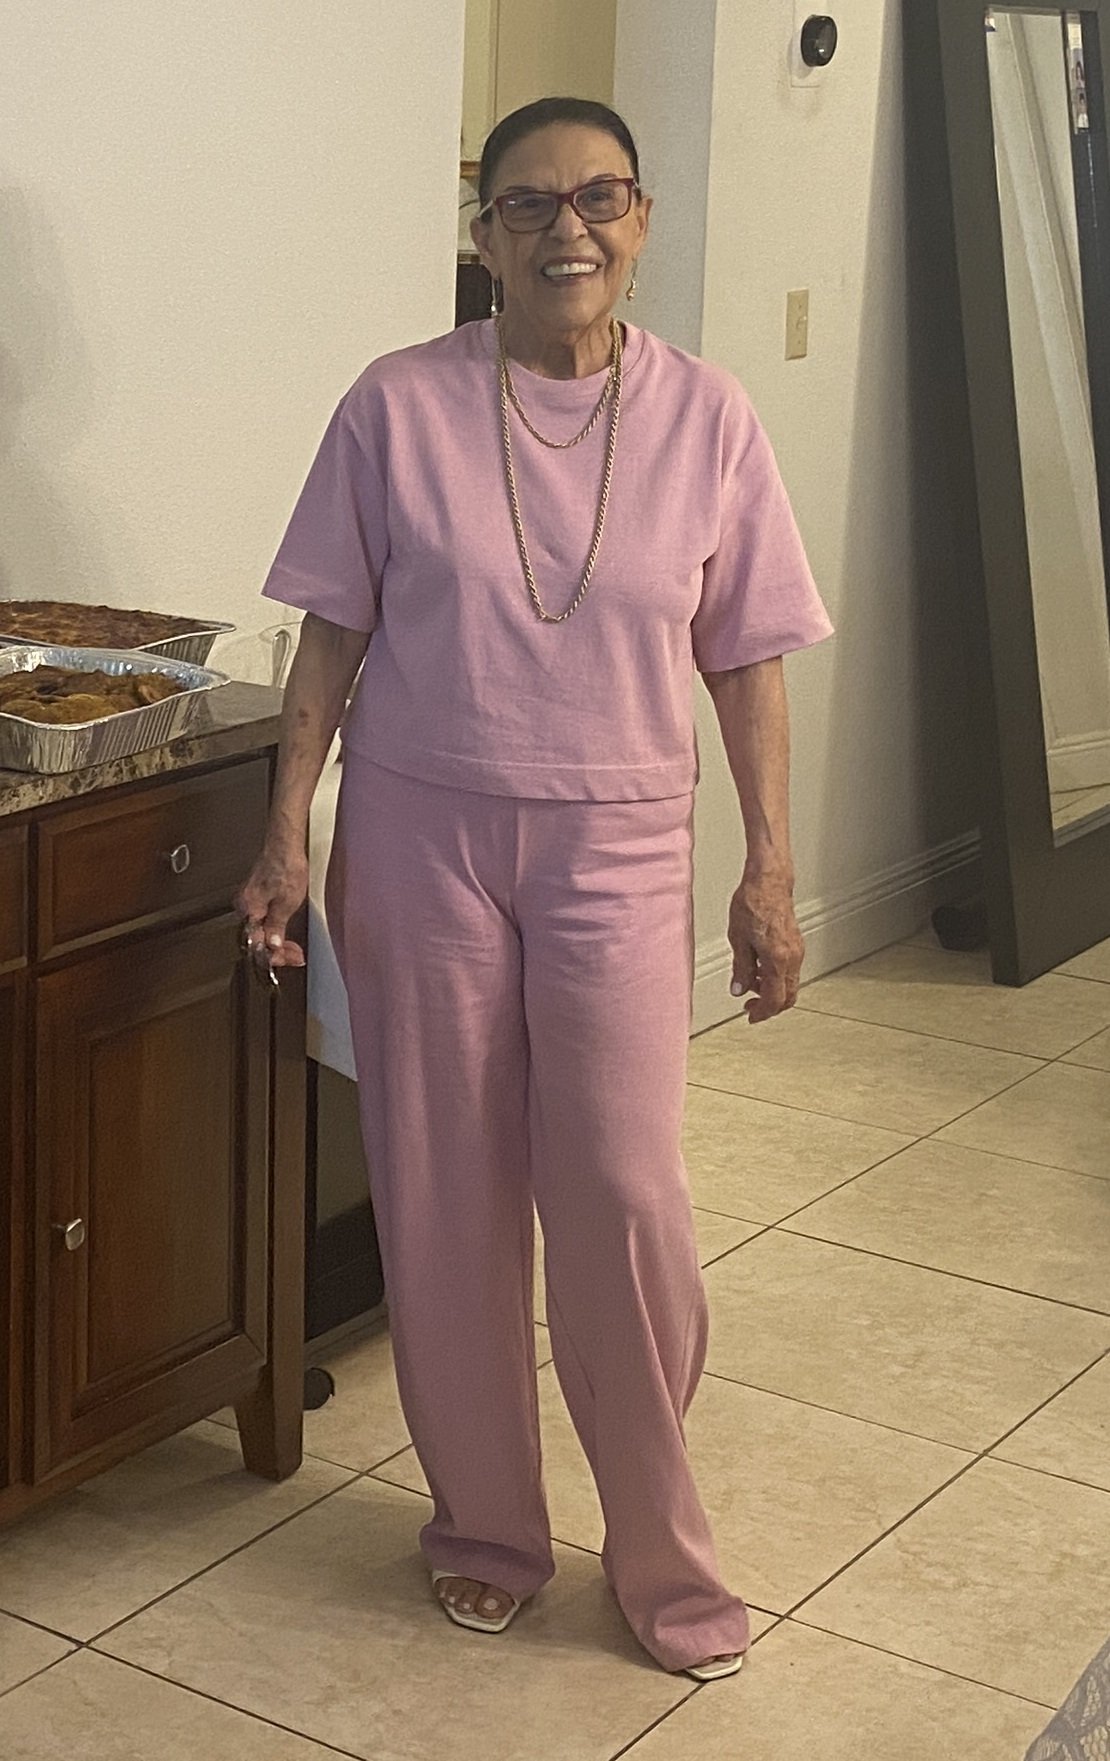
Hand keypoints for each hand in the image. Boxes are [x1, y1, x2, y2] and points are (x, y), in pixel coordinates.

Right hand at [236, 840, 308, 968]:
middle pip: (257, 939)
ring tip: (292, 948)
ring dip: (276, 940)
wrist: (285, 844)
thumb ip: (277, 927)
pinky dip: (273, 927)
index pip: (256, 944)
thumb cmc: (285, 866)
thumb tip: (272, 945)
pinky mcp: (256, 895)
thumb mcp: (287, 903)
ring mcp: (249, 900)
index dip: (274, 956)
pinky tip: (283, 931)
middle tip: (294, 956)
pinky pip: (261, 918)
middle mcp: (244, 906)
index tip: (289, 959)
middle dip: (277, 950)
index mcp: (248, 910)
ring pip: (259, 929)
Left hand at [727, 869, 803, 1023]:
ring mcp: (797, 950)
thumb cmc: (753, 902)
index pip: (774, 999)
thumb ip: (740, 968)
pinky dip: (776, 977)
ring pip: (789, 984)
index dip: (762, 1013)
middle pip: (787, 996)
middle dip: (769, 1006)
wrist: (768, 881)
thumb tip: (739, 989)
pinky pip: (789, 970)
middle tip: (750, 1006)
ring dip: (772, 990)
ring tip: (751, 983)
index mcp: (778, 959)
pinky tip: (760, 969)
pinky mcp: (796, 943)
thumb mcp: (738, 940)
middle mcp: (792, 957)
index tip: (750, 1016)